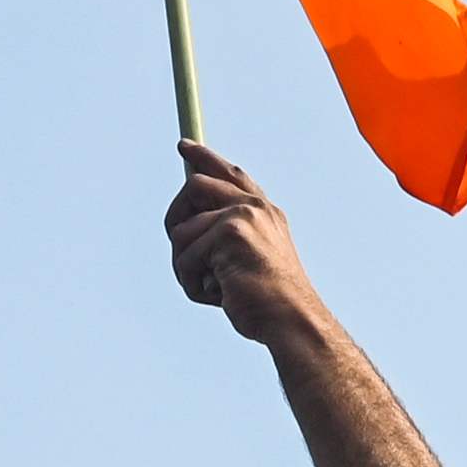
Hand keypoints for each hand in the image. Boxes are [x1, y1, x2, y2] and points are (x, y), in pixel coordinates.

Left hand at [166, 144, 330, 350]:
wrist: (291, 318)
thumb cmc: (269, 303)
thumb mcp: (249, 262)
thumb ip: (226, 239)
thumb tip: (182, 230)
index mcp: (264, 211)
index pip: (230, 173)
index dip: (204, 158)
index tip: (184, 147)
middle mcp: (254, 206)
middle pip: (193, 186)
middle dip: (175, 219)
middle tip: (181, 253)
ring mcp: (242, 215)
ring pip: (181, 231)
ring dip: (185, 267)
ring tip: (213, 288)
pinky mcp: (227, 233)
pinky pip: (184, 257)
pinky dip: (191, 284)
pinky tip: (217, 296)